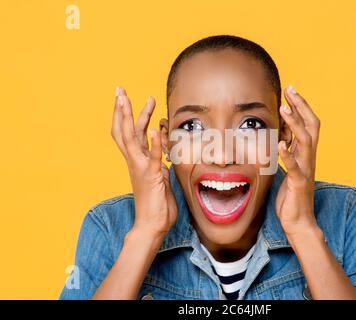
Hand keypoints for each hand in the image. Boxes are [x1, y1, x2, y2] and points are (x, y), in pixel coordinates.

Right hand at [111, 88, 177, 237]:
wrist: (151, 226)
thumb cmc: (156, 204)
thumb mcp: (159, 177)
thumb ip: (157, 163)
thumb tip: (162, 152)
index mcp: (137, 161)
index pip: (127, 133)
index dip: (124, 115)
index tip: (125, 98)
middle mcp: (135, 161)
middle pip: (123, 130)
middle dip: (122, 109)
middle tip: (120, 90)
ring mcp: (141, 168)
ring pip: (132, 138)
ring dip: (132, 117)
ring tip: (132, 99)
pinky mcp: (152, 176)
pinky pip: (153, 156)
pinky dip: (154, 142)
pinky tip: (153, 128)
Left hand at [276, 85, 320, 236]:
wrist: (300, 222)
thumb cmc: (292, 196)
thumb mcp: (290, 168)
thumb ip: (288, 152)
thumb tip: (281, 136)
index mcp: (306, 154)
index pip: (308, 124)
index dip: (301, 106)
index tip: (290, 91)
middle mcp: (309, 158)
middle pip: (312, 126)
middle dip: (301, 106)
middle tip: (291, 89)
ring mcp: (306, 170)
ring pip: (305, 142)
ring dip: (295, 124)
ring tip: (284, 109)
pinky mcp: (299, 184)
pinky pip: (295, 168)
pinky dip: (287, 156)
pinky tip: (279, 146)